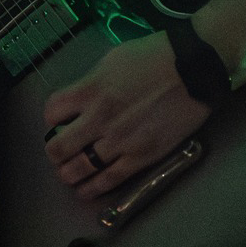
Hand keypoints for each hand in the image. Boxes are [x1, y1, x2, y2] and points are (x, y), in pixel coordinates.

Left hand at [42, 33, 211, 201]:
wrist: (194, 68)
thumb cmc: (155, 56)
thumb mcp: (113, 59)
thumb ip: (92, 82)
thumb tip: (81, 100)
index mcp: (90, 90)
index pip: (52, 113)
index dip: (52, 120)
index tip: (59, 122)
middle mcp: (98, 118)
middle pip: (58, 148)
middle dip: (55, 152)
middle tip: (61, 152)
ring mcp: (119, 140)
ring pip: (78, 170)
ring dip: (69, 174)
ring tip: (71, 173)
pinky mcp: (140, 156)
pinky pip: (108, 180)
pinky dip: (92, 189)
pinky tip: (86, 190)